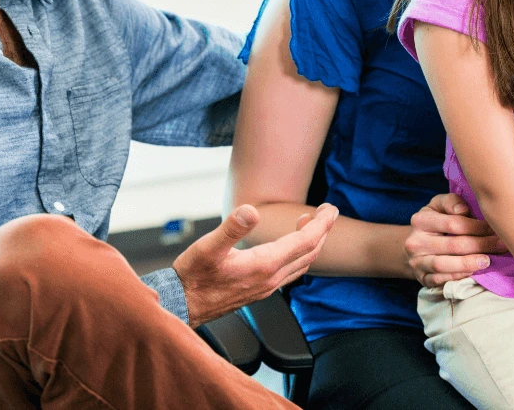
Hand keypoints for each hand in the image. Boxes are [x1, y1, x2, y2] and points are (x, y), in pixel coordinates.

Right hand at [173, 203, 337, 327]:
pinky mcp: (259, 290)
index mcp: (264, 265)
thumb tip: (251, 211)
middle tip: (327, 211)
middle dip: (322, 231)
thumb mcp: (208, 247)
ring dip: (311, 244)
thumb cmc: (193, 276)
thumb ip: (232, 228)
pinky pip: (289, 272)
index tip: (331, 208)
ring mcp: (266, 287)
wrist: (183, 305)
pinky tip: (288, 247)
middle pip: (309, 253)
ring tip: (310, 224)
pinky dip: (298, 255)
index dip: (321, 223)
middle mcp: (271, 279)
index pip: (304, 241)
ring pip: (301, 264)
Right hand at [405, 193, 505, 286]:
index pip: (452, 223)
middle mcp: (415, 242)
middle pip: (453, 245)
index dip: (477, 227)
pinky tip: (474, 273)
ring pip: (444, 265)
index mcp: (420, 220)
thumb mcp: (439, 206)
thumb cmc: (436, 222)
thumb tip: (464, 209)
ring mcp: (417, 262)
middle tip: (501, 245)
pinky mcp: (422, 279)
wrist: (417, 245)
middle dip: (481, 245)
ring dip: (469, 263)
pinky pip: (441, 280)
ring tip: (488, 261)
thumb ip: (451, 201)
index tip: (495, 229)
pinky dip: (458, 277)